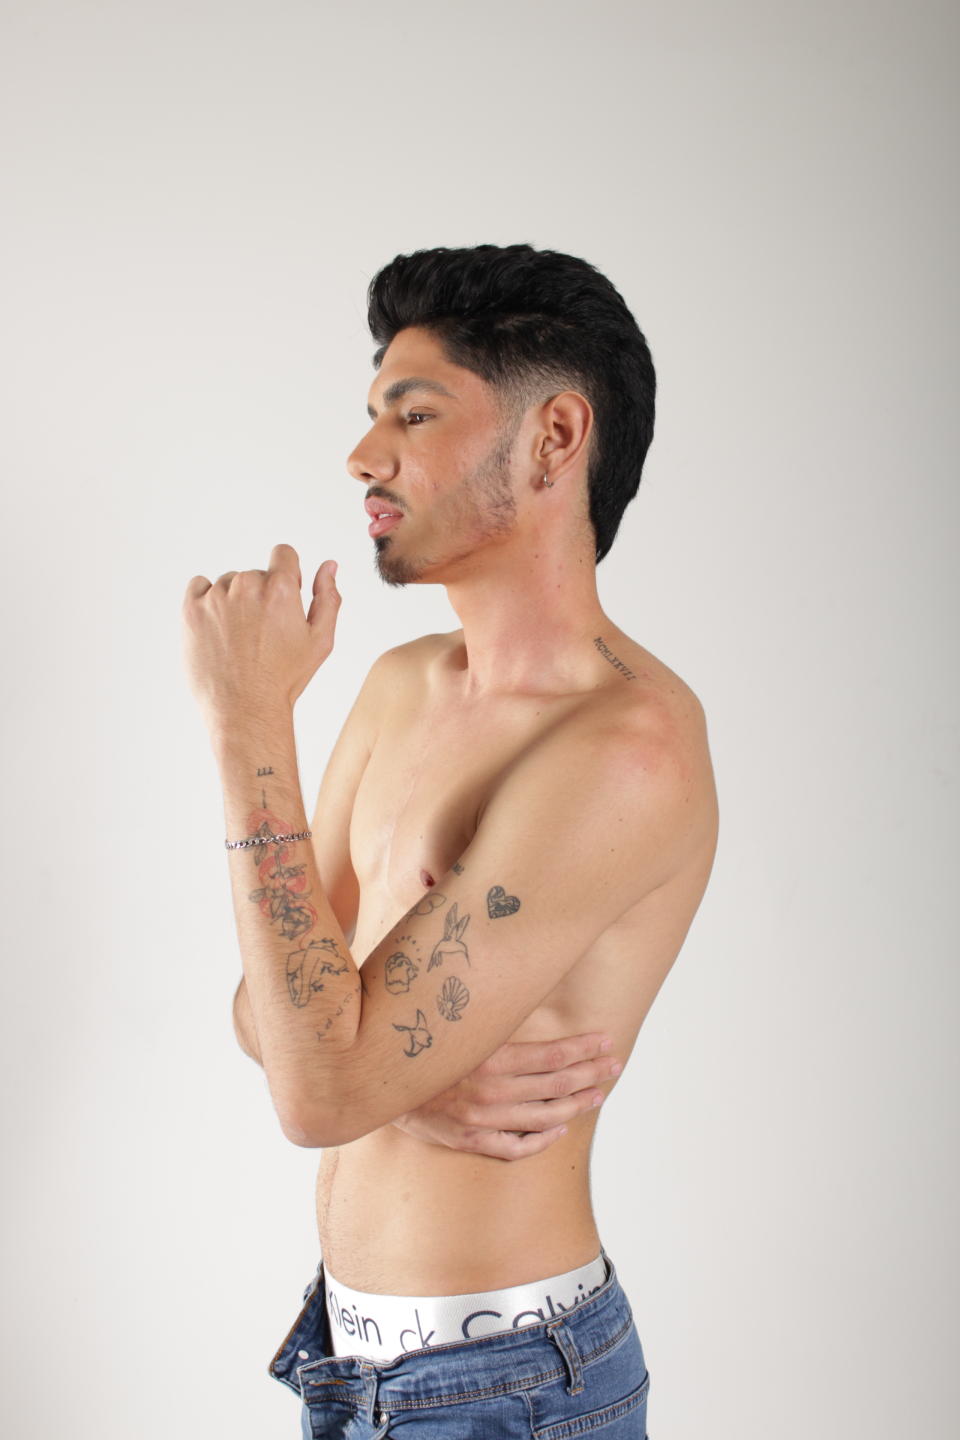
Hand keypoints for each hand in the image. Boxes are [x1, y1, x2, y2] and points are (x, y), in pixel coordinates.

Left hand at [181, 542, 340, 731]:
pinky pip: (199, 587)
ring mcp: (216, 597)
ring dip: (234, 601)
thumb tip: (328, 566)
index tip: (282, 601)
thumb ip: (328, 597)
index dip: (287, 576)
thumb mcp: (320, 640)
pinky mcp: (191, 610)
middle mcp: (247, 585)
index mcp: (280, 589)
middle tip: (262, 634)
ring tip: (239, 639)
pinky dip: (207, 601)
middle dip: (261, 596)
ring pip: (228, 583)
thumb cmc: (285, 678)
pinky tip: (218, 628)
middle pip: (256, 574)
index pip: (283, 553)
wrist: (245, 709)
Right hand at [391, 1032, 623, 1159]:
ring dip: (575, 1104)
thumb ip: (491, 1009)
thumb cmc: (416, 1041)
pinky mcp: (467, 1141)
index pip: (552, 1055)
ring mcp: (480, 1121)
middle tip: (616, 1064)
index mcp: (489, 1058)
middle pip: (555, 1085)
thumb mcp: (455, 1019)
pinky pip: (514, 1147)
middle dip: (590, 1073)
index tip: (607, 1041)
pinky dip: (540, 1140)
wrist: (371, 1078)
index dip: (584, 1049)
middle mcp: (489, 1092)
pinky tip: (559, 1129)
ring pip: (542, 1117)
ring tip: (598, 1093)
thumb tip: (522, 978)